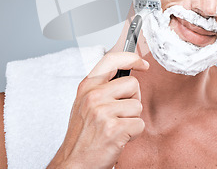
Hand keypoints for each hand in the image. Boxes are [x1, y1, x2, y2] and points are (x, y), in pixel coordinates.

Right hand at [47, 52, 148, 168]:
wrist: (74, 162)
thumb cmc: (82, 135)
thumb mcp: (85, 103)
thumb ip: (102, 86)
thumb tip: (127, 70)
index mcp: (87, 86)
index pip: (111, 59)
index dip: (131, 58)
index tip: (142, 63)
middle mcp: (93, 96)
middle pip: (133, 84)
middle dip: (132, 99)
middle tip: (119, 114)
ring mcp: (103, 112)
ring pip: (137, 106)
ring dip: (132, 119)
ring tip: (115, 128)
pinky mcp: (114, 128)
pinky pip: (139, 124)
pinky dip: (133, 134)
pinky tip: (119, 138)